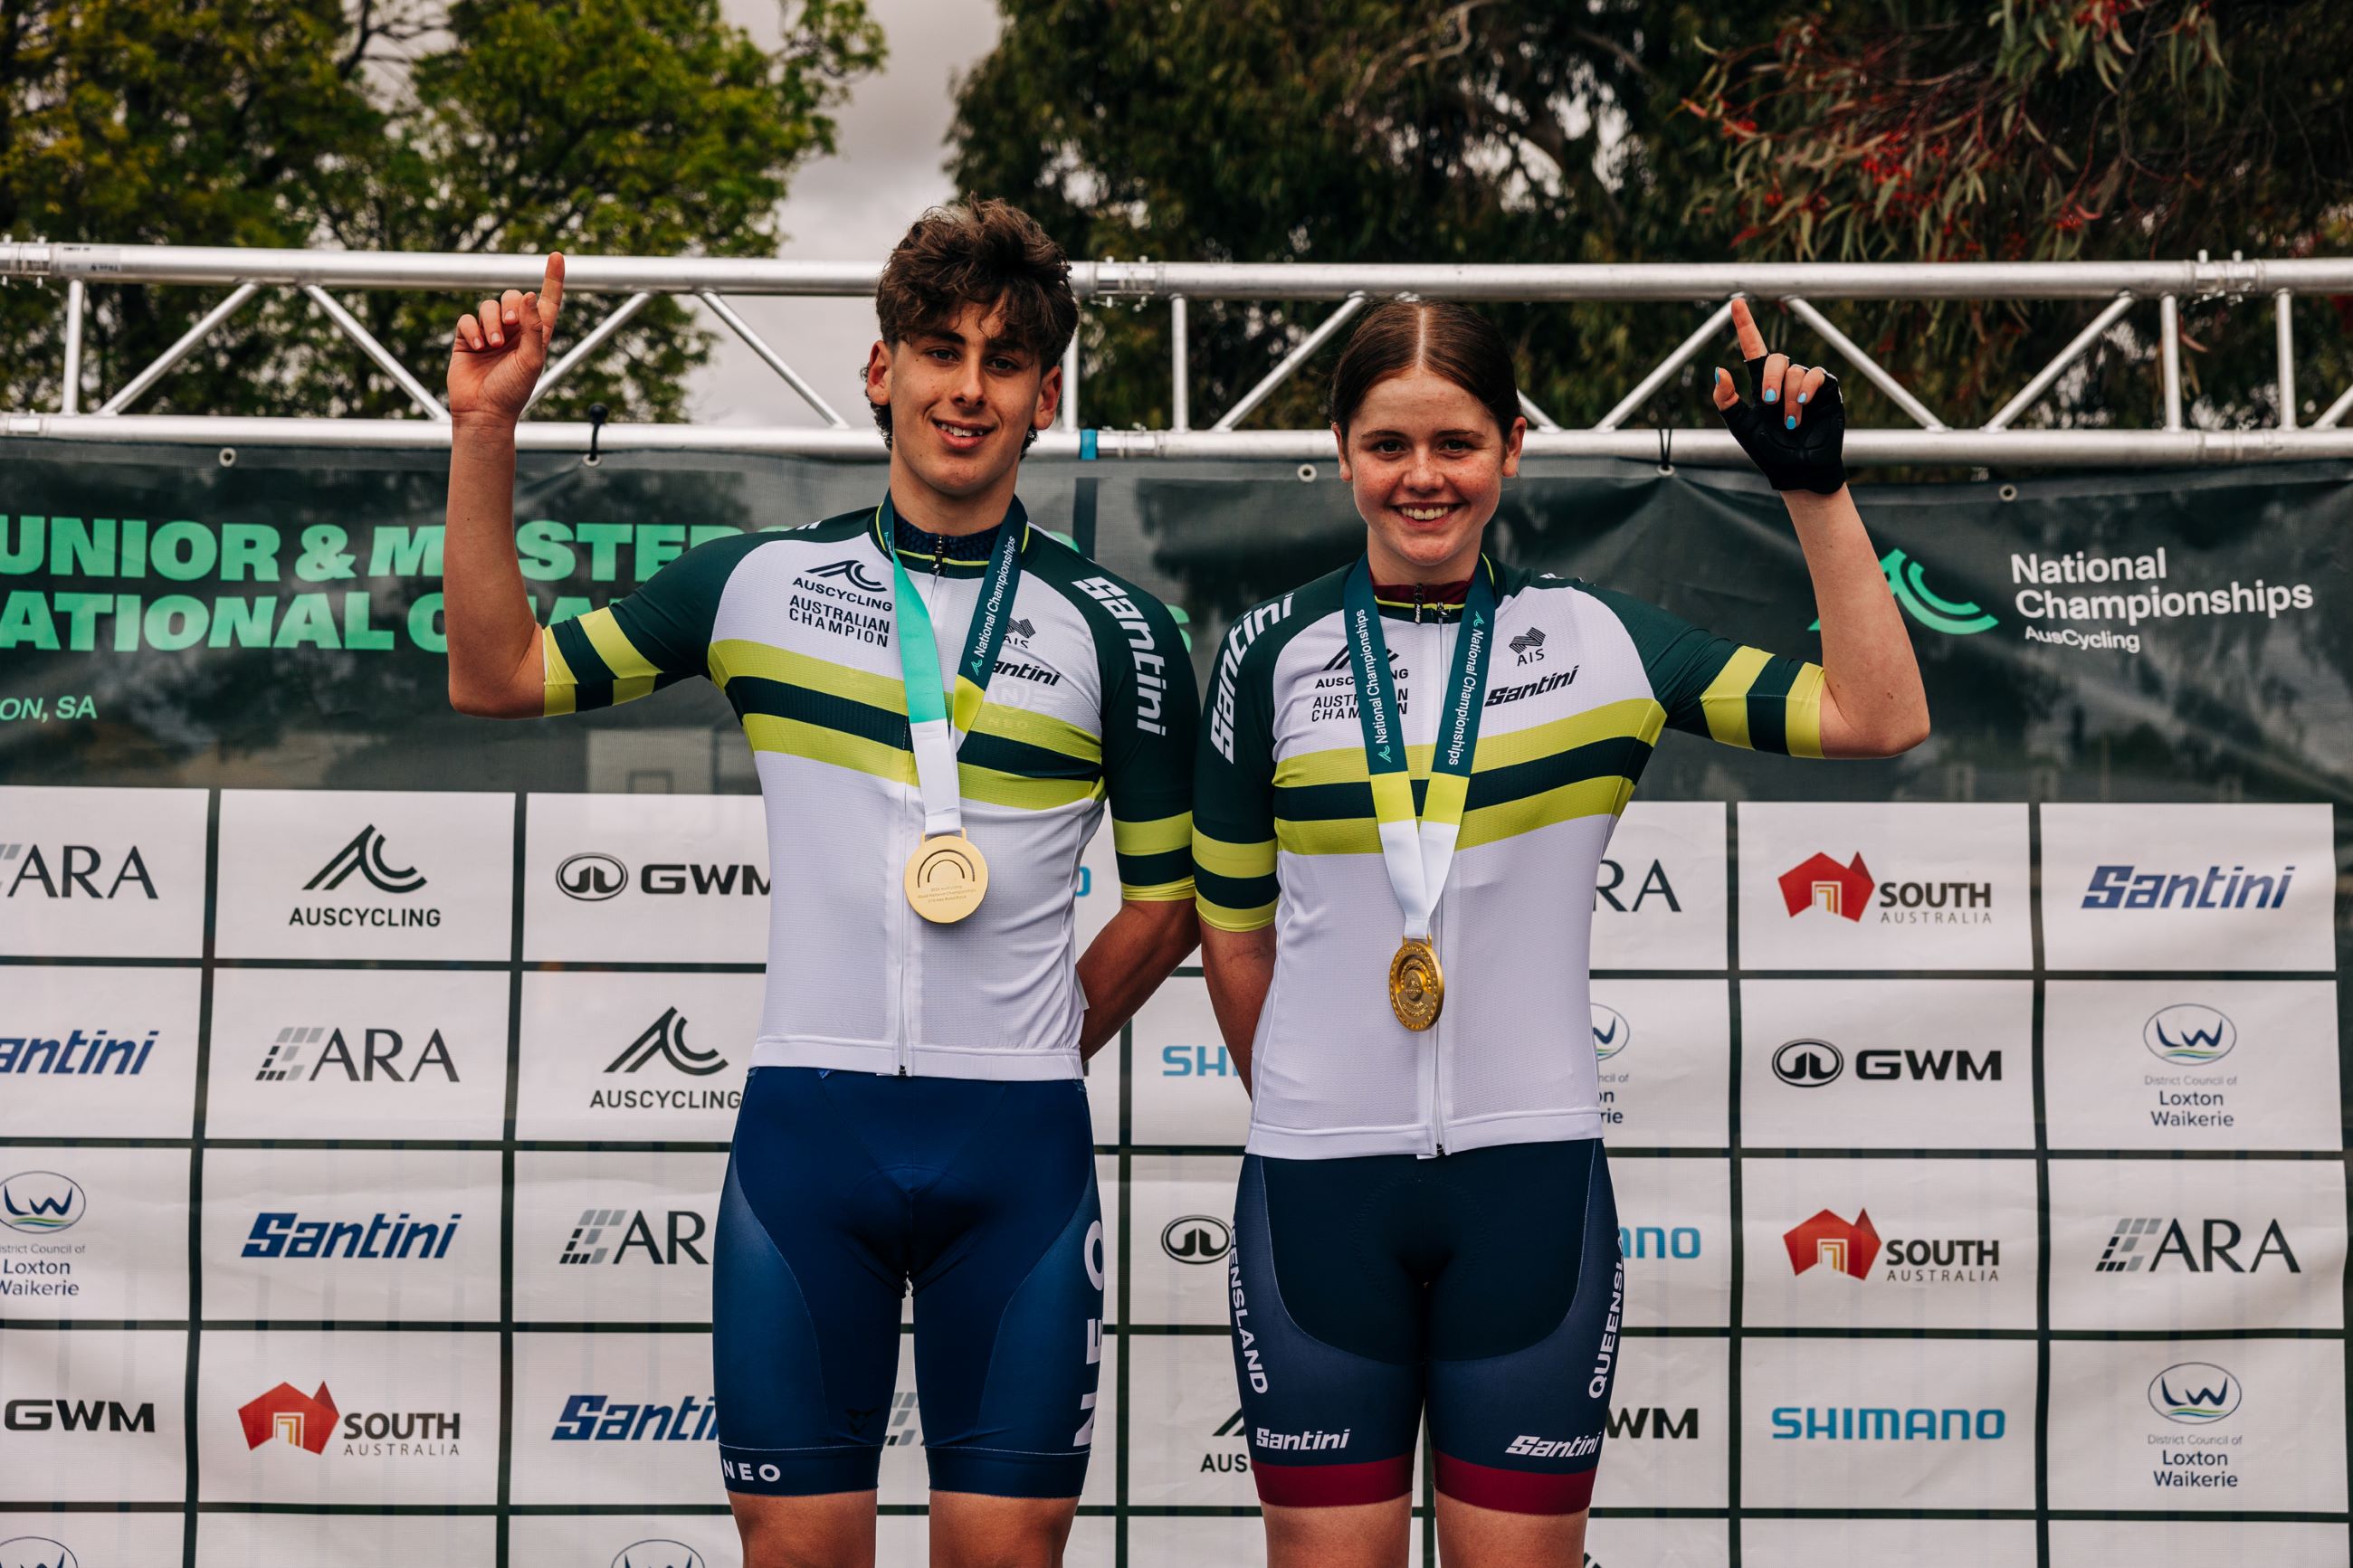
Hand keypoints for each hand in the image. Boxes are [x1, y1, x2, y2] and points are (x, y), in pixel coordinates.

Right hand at [447, 253, 564, 425]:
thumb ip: (534, 327)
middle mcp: (515, 331)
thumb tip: (529, 295)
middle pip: (512, 297)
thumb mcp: (531, 360)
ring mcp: (490, 333)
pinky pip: (467, 319)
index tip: (556, 256)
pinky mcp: (467, 339)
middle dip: (510, 305)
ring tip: (492, 345)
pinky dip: (472, 330)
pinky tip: (477, 348)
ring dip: (491, 322)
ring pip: (488, 306)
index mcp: (537, 336)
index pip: (548, 302)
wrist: (484, 413)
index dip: (553, 279)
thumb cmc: (513, 391)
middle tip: (510, 324)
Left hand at [1711, 296, 1845, 495]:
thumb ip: (1726, 400)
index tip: (1735, 303)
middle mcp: (1785, 380)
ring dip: (1790, 399)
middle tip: (1769, 403)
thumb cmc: (1768, 450)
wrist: (1797, 468)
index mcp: (1762, 384)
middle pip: (1776, 359)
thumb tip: (1719, 369)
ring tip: (1790, 423)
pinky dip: (1809, 386)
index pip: (1754, 349)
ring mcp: (1806, 384)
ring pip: (1796, 372)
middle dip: (1771, 379)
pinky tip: (1805, 402)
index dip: (1745, 326)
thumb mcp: (1740, 426)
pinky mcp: (1827, 391)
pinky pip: (1817, 375)